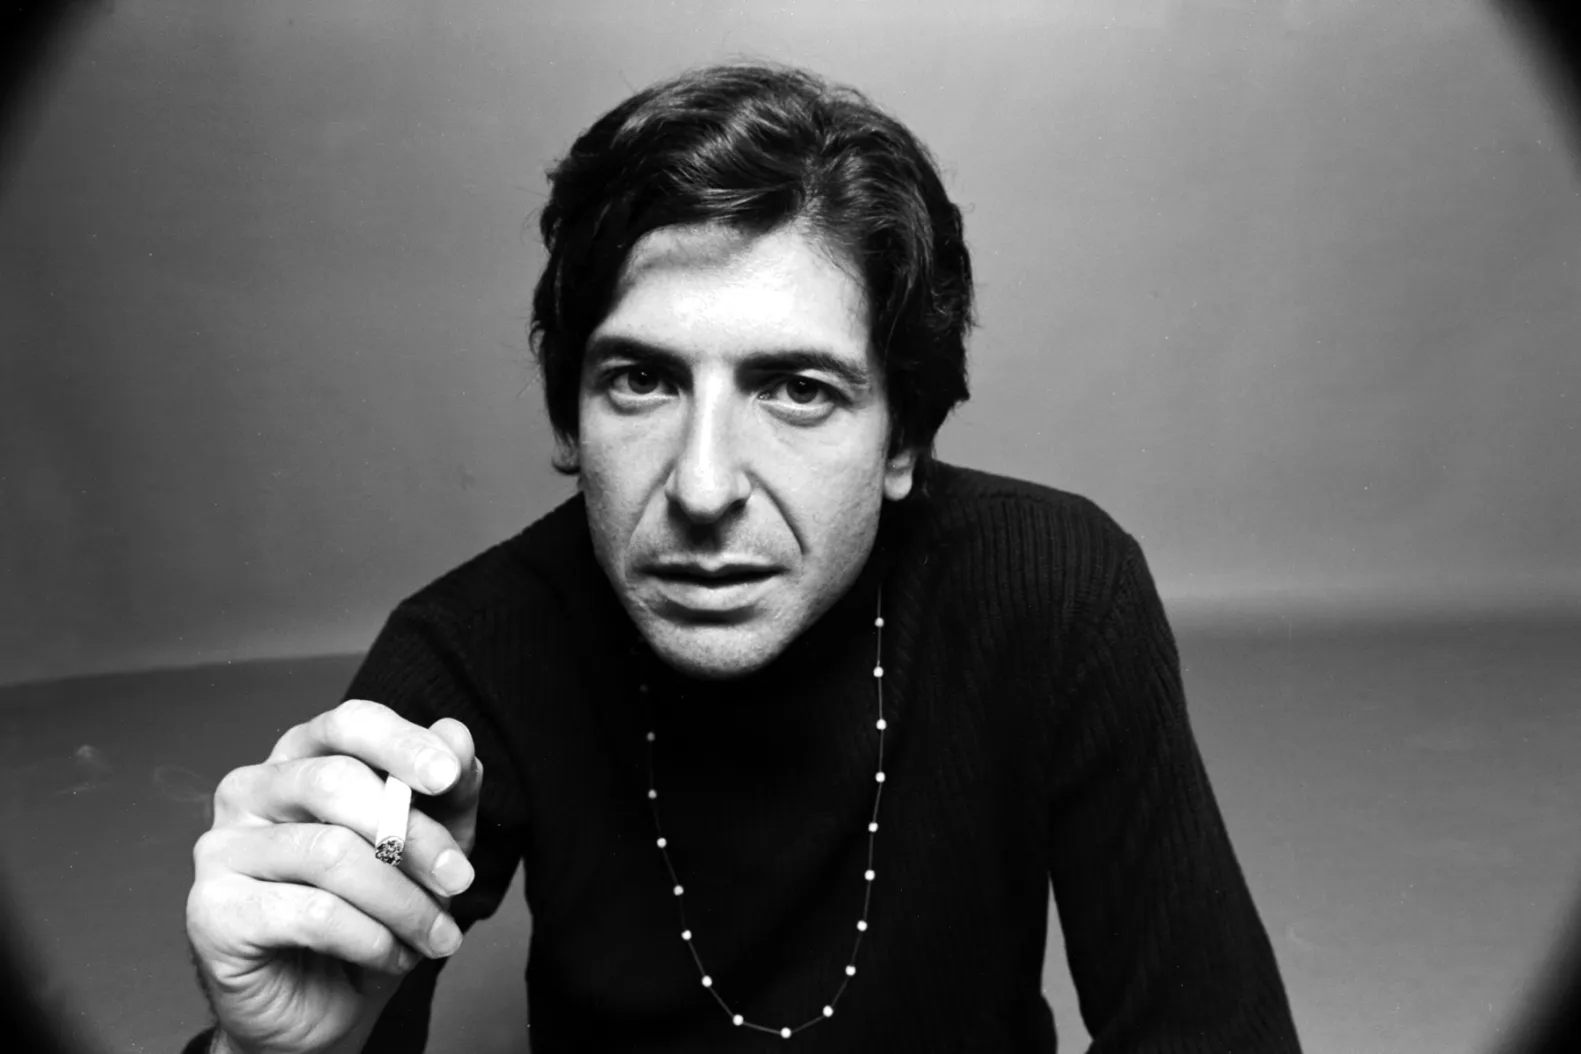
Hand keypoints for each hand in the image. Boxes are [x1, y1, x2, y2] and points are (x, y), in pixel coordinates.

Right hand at [185, 699, 483, 1053]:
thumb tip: (457, 734)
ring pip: (329, 853)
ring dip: (402, 901)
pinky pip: (309, 913)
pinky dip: (370, 938)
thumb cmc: (373, 911)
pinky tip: (392, 956)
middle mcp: (252, 790)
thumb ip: (446, 792)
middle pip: (337, 782)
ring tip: (437, 936)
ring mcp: (222, 847)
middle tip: (461, 880)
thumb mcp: (428, 848)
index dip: (401, 744)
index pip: (348, 723)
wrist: (324, 1005)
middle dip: (416, 836)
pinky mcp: (211, 910)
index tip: (450, 777)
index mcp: (303, 757)